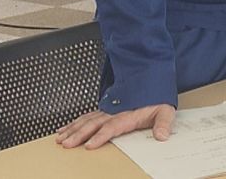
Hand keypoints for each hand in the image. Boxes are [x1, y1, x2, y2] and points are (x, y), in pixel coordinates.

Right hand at [56, 103, 175, 149]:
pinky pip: (86, 116)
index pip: (111, 127)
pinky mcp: (104, 109)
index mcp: (128, 115)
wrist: (153, 81)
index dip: (100, 136)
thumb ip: (164, 124)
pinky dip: (74, 122)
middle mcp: (115, 112)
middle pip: (93, 124)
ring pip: (86, 120)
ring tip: (60, 138)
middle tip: (66, 144)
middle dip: (78, 134)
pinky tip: (64, 128)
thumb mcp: (165, 110)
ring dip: (72, 129)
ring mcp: (108, 110)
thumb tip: (162, 136)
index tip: (89, 145)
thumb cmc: (157, 98)